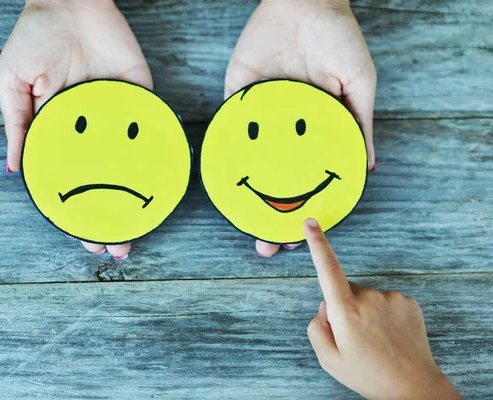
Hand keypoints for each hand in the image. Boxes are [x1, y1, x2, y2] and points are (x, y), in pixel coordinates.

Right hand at [0, 0, 151, 259]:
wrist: (68, 0)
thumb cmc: (36, 39)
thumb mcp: (14, 83)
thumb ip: (18, 124)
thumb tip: (16, 169)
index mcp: (63, 131)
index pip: (73, 180)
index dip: (79, 210)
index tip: (87, 240)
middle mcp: (93, 130)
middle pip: (106, 181)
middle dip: (112, 215)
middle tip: (118, 246)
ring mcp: (119, 116)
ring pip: (131, 165)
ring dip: (135, 198)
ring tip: (138, 230)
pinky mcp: (140, 95)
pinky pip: (152, 127)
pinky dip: (159, 153)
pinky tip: (161, 184)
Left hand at [225, 0, 376, 256]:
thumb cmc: (338, 38)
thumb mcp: (359, 83)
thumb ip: (358, 125)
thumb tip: (366, 169)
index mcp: (312, 129)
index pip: (305, 175)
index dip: (303, 206)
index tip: (300, 238)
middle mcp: (284, 128)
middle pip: (273, 178)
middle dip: (267, 214)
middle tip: (265, 247)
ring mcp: (258, 114)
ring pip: (246, 163)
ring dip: (242, 195)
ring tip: (242, 226)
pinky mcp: (236, 94)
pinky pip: (225, 126)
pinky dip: (220, 153)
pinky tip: (221, 183)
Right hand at [304, 218, 461, 399]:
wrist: (413, 388)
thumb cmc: (367, 375)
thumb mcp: (328, 359)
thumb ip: (316, 327)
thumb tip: (324, 306)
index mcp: (345, 311)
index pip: (328, 269)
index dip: (317, 243)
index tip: (310, 223)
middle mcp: (369, 298)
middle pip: (345, 290)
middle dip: (343, 307)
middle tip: (354, 338)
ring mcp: (391, 298)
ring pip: (366, 297)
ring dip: (365, 312)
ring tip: (375, 341)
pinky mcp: (408, 302)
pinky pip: (385, 301)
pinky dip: (383, 315)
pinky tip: (389, 336)